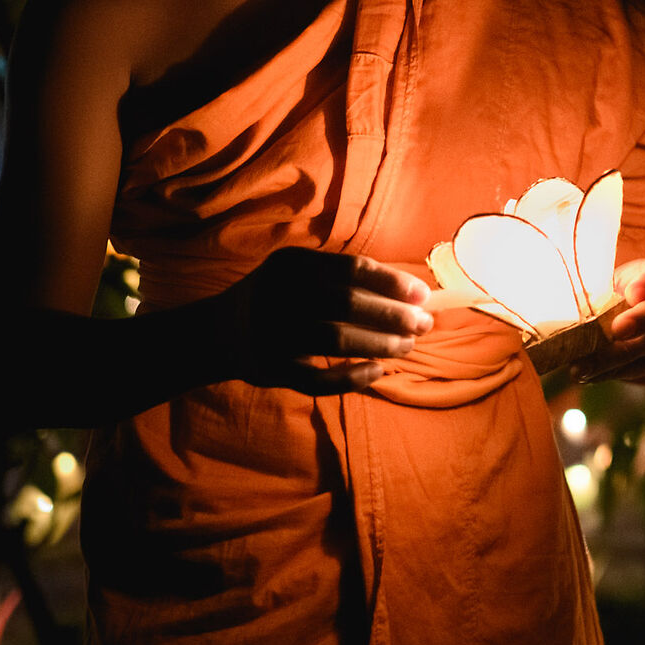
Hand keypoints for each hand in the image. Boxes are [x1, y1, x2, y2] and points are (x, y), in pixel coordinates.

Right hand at [220, 249, 433, 393]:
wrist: (221, 332)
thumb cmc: (281, 298)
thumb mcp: (303, 275)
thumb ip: (348, 280)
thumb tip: (413, 293)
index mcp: (291, 264)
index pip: (351, 269)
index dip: (392, 282)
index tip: (424, 295)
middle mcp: (277, 295)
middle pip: (347, 303)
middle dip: (393, 315)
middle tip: (424, 324)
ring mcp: (271, 334)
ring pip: (336, 340)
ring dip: (380, 344)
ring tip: (407, 346)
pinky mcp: (270, 369)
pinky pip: (318, 380)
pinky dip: (351, 378)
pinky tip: (377, 371)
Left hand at [575, 255, 644, 383]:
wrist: (603, 306)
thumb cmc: (604, 280)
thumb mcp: (600, 268)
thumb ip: (591, 270)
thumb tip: (562, 283)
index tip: (634, 290)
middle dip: (638, 321)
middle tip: (616, 329)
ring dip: (614, 357)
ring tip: (583, 366)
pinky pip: (630, 369)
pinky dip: (605, 373)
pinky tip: (582, 374)